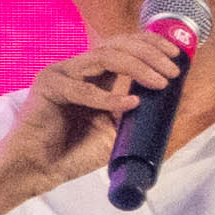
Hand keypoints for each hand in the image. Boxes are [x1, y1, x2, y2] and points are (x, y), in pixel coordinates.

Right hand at [0, 24, 198, 205]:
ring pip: (104, 56)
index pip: (123, 46)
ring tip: (160, 83)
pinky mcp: (48, 86)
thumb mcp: (117, 130)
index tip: (176, 55)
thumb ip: (137, 113)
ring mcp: (61, 74)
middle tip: (173, 69)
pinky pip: (84, 88)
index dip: (150, 44)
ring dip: (138, 66)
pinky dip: (110, 97)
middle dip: (150, 52)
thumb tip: (174, 101)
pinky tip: (131, 103)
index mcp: (94, 76)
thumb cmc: (73, 153)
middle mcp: (78, 69)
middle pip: (116, 43)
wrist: (37, 170)